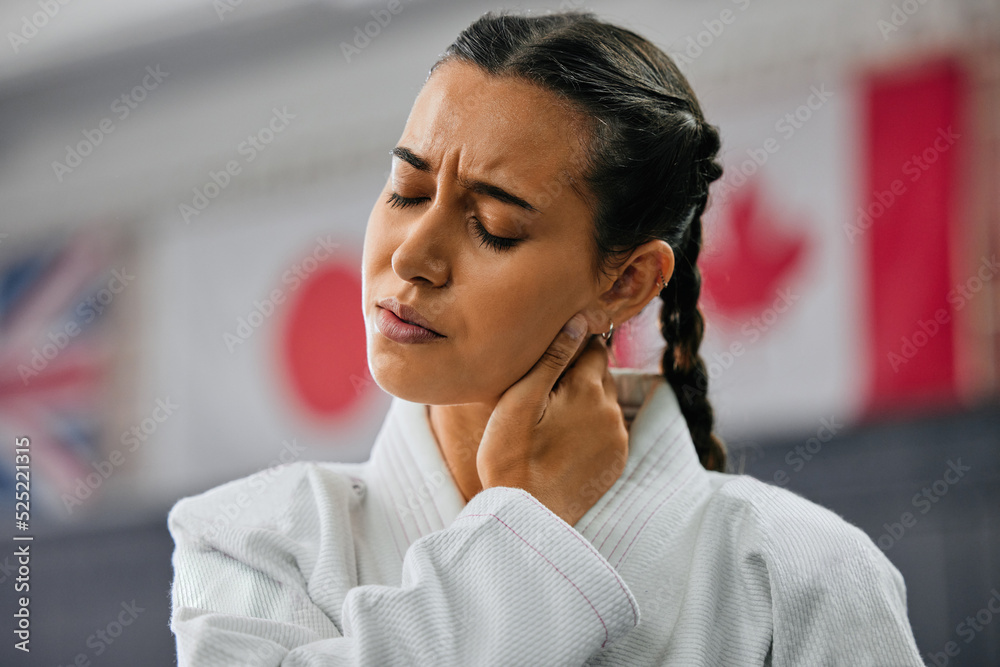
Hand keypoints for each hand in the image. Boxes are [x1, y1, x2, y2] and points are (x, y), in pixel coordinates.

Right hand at [477, 313, 628, 525]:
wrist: (526, 518)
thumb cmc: (511, 456)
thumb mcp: (520, 399)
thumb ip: (551, 357)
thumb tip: (578, 320)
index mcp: (590, 390)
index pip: (594, 346)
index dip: (571, 347)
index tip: (548, 360)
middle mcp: (613, 411)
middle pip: (600, 374)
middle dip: (577, 375)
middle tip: (542, 393)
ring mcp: (618, 439)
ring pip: (604, 402)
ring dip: (584, 402)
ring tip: (549, 420)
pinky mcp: (616, 462)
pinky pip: (607, 430)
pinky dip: (589, 428)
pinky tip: (561, 441)